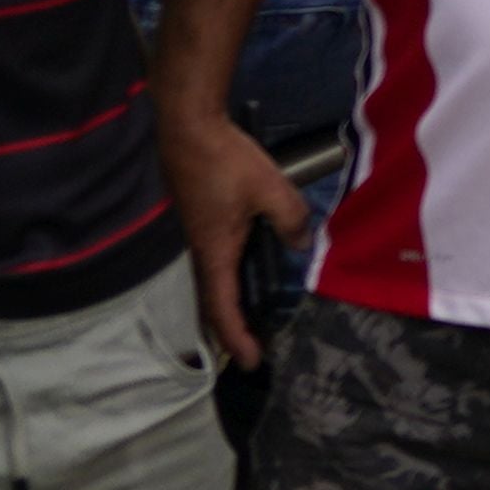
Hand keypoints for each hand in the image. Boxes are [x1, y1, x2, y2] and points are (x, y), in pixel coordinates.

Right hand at [160, 102, 311, 367]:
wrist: (188, 128)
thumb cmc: (225, 161)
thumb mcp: (271, 190)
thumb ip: (290, 220)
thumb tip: (301, 244)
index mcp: (214, 251)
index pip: (222, 308)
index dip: (236, 337)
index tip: (251, 361)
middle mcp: (200, 250)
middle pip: (213, 301)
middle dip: (232, 329)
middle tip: (253, 349)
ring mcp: (197, 235)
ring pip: (213, 280)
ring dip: (230, 304)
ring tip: (253, 319)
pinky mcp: (199, 220)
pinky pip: (214, 259)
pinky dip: (229, 277)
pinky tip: (248, 269)